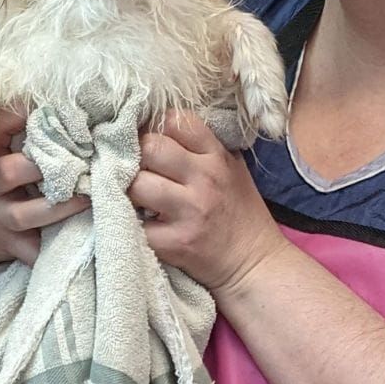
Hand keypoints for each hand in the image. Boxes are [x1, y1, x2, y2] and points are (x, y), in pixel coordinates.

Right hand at [0, 105, 89, 278]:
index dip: (19, 115)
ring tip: (88, 194)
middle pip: (10, 172)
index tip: (47, 109)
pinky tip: (84, 238)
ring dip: (60, 205)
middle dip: (43, 165)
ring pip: (27, 214)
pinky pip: (34, 250)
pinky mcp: (11, 244)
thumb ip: (2, 121)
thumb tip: (31, 91)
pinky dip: (58, 248)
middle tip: (79, 156)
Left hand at [129, 110, 288, 299]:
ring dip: (130, 191)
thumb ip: (203, 148)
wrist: (254, 263)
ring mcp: (189, 211)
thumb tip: (160, 128)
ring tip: (138, 199)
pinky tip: (143, 225)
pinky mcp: (175, 242)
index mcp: (216, 157)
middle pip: (150, 147)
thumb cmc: (239, 214)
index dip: (158, 128)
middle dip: (138, 157)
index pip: (176, 121)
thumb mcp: (232, 170)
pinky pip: (136, 224)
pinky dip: (133, 225)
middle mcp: (204, 179)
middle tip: (140, 172)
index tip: (154, 144)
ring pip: (136, 184)